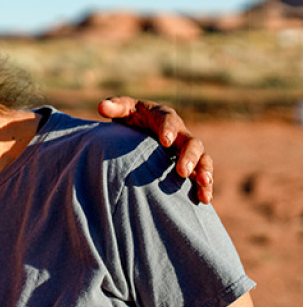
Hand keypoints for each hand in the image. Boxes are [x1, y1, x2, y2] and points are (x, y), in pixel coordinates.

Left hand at [98, 96, 213, 203]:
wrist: (142, 129)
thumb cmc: (133, 117)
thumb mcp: (124, 109)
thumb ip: (114, 107)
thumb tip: (101, 106)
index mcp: (164, 117)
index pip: (169, 121)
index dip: (168, 130)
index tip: (164, 141)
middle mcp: (180, 133)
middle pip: (192, 142)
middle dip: (189, 156)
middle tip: (182, 171)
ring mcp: (187, 150)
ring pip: (203, 159)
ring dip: (204, 171)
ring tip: (204, 184)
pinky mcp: (190, 165)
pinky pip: (202, 175)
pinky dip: (205, 186)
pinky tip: (204, 199)